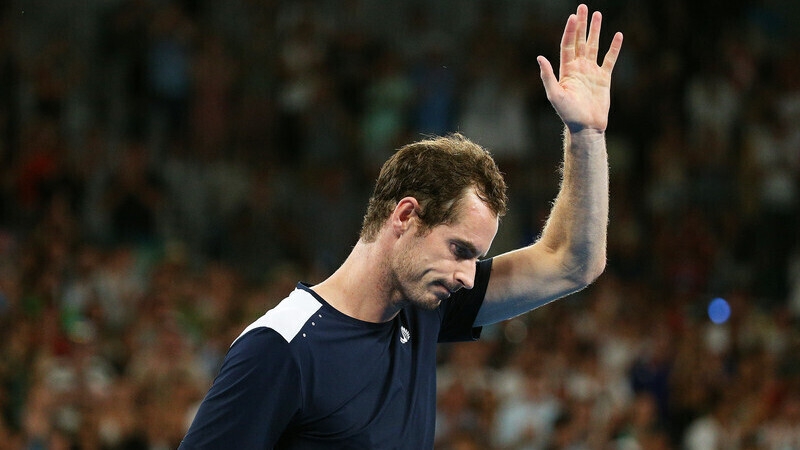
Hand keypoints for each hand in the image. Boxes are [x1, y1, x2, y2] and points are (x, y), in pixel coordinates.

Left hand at [537, 4, 622, 133]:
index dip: (570, 31)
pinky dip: (614, 47)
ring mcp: (592, 72)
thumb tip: (540, 57)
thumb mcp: (555, 95)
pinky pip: (610, 59)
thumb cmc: (568, 113)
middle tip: (582, 7)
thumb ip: (548, 76)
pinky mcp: (604, 78)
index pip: (568, 45)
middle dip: (581, 25)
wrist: (586, 126)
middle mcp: (579, 68)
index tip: (572, 17)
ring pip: (594, 46)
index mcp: (566, 70)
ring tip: (598, 14)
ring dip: (596, 31)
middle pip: (580, 41)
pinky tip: (617, 35)